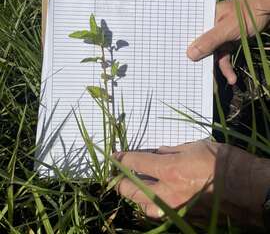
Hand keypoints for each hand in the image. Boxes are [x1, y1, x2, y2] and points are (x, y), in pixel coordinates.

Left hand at [115, 140, 267, 226]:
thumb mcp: (195, 146)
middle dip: (119, 180)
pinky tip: (154, 197)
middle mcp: (166, 192)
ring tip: (134, 186)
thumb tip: (157, 152)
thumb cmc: (222, 161)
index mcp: (169, 170)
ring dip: (134, 196)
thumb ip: (172, 150)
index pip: (135, 162)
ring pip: (142, 207)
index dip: (122, 157)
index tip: (115, 155)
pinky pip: (159, 213)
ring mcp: (174, 208)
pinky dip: (151, 205)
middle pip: (131, 189)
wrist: (247, 188)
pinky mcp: (183, 217)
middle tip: (117, 173)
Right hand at [187, 0, 269, 84]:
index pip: (190, 33)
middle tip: (193, 76)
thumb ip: (209, 40)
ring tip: (216, 82)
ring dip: (216, 68)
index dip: (184, 46)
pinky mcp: (228, 42)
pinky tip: (231, 78)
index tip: (179, 61)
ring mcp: (219, 36)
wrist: (266, 10)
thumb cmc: (246, 14)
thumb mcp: (226, 29)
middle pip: (200, 46)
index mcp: (204, 19)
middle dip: (198, 60)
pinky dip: (227, 67)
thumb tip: (189, 54)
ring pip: (212, 54)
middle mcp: (209, 27)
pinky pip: (223, 57)